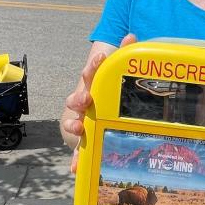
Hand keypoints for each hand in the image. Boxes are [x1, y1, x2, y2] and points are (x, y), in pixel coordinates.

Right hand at [62, 33, 136, 171]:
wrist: (107, 114)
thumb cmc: (113, 94)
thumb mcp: (120, 77)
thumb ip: (125, 56)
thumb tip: (131, 35)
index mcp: (95, 85)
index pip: (92, 73)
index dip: (95, 65)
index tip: (100, 57)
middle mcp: (84, 103)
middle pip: (78, 98)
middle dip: (80, 98)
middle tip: (86, 99)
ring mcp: (81, 122)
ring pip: (73, 123)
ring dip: (73, 125)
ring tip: (78, 128)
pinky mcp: (83, 142)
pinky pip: (79, 152)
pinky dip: (76, 160)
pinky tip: (75, 169)